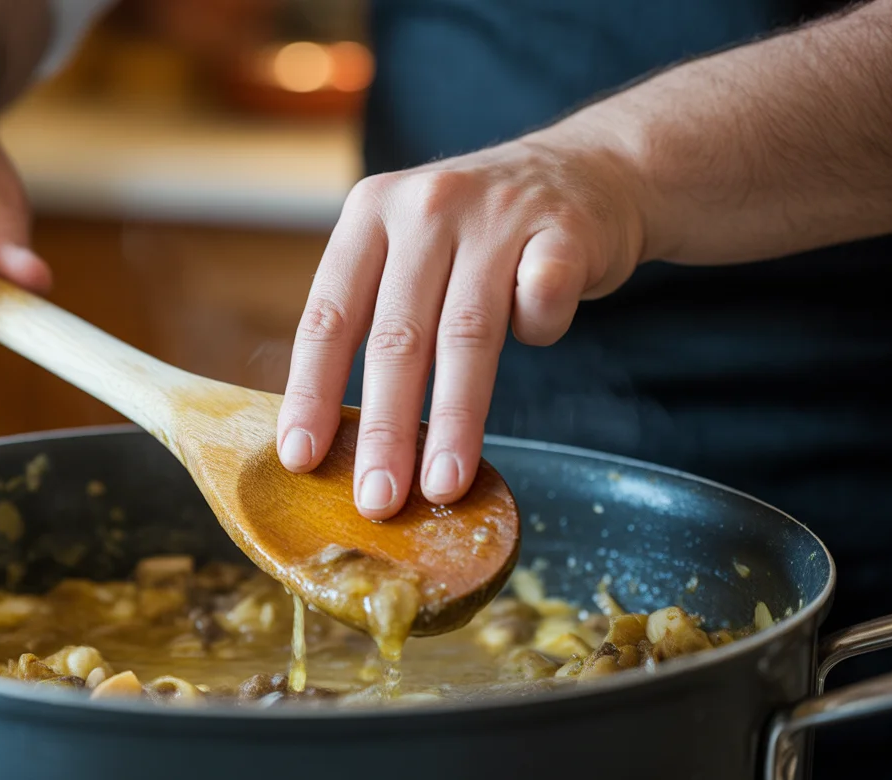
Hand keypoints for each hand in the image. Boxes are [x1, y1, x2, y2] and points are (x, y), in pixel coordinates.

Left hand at [276, 131, 646, 518]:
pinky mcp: (563, 230)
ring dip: (453, 421)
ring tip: (442, 485)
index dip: (313, 393)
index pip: (328, 318)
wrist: (589, 167)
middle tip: (376, 500)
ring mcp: (497, 214)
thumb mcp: (410, 250)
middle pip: (397, 337)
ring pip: (467, 335)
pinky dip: (540, 332)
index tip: (302, 459)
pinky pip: (542, 304)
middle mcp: (426, 207)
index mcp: (370, 216)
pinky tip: (539, 334)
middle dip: (385, 429)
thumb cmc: (479, 236)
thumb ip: (376, 317)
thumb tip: (337, 437)